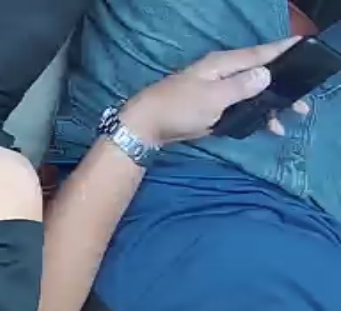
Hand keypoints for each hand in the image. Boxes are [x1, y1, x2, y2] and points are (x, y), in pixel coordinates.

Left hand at [119, 37, 310, 145]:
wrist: (144, 128)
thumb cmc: (177, 109)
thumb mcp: (213, 98)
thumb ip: (241, 86)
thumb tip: (266, 74)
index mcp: (221, 65)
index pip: (258, 54)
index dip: (281, 51)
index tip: (302, 48)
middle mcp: (220, 74)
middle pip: (258, 75)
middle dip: (281, 87)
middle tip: (302, 105)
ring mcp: (215, 91)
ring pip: (250, 94)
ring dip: (269, 106)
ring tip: (288, 119)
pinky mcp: (209, 107)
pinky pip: (239, 108)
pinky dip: (253, 115)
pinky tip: (265, 127)